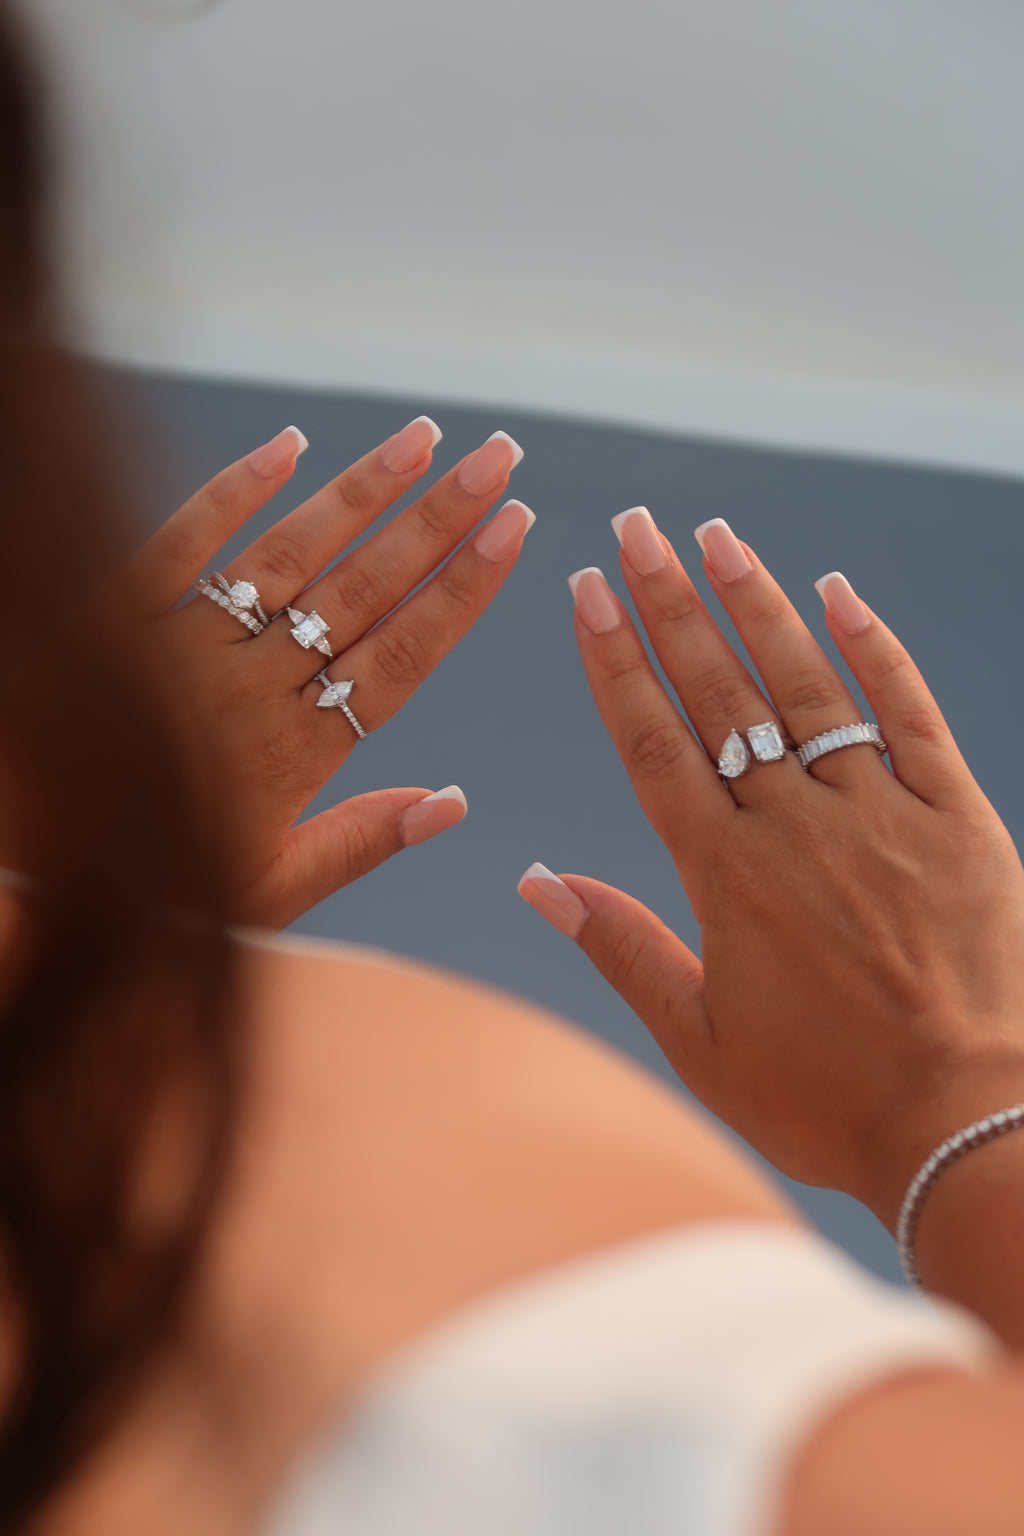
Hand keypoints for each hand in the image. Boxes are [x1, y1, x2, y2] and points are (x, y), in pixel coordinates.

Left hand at [127, 418, 532, 928]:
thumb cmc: (147, 891)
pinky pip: (181, 544)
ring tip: (427, 439)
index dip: (461, 592)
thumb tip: (453, 803)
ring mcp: (184, 646)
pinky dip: (233, 491)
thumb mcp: (264, 894)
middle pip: (362, 591)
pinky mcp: (117, 615)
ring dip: (362, 493)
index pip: (399, 658)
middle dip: (440, 519)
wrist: (24, 867)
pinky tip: (289, 444)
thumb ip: (358, 842)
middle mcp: (249, 690)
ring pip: (290, 557)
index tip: (514, 532)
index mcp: (293, 757)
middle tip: (501, 457)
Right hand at [518, 510, 1023, 1229]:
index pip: (653, 741)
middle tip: (634, 528)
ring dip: (755, 605)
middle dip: (669, 604)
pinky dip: (874, 650)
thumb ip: (619, 948)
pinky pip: (908, 713)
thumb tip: (538, 881)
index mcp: (725, 876)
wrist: (966, 1123)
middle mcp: (794, 826)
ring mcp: (878, 814)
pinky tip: (838, 594)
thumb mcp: (700, 1040)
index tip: (588, 592)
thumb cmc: (826, 1098)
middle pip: (718, 693)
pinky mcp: (954, 817)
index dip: (615, 661)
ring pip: (804, 686)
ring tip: (714, 537)